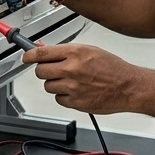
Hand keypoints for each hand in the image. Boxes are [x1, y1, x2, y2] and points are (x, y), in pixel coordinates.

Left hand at [22, 43, 154, 113]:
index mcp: (75, 52)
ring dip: (55, 84)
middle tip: (52, 70)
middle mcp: (71, 69)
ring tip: (71, 81)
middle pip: (40, 71)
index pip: (41, 53)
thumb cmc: (113, 68)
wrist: (128, 87)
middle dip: (44, 70)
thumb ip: (67, 51)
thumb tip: (47, 51)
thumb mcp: (90, 50)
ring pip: (48, 86)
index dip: (29, 56)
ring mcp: (72, 87)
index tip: (25, 57)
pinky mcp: (75, 103)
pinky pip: (59, 99)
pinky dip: (64, 96)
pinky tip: (76, 91)